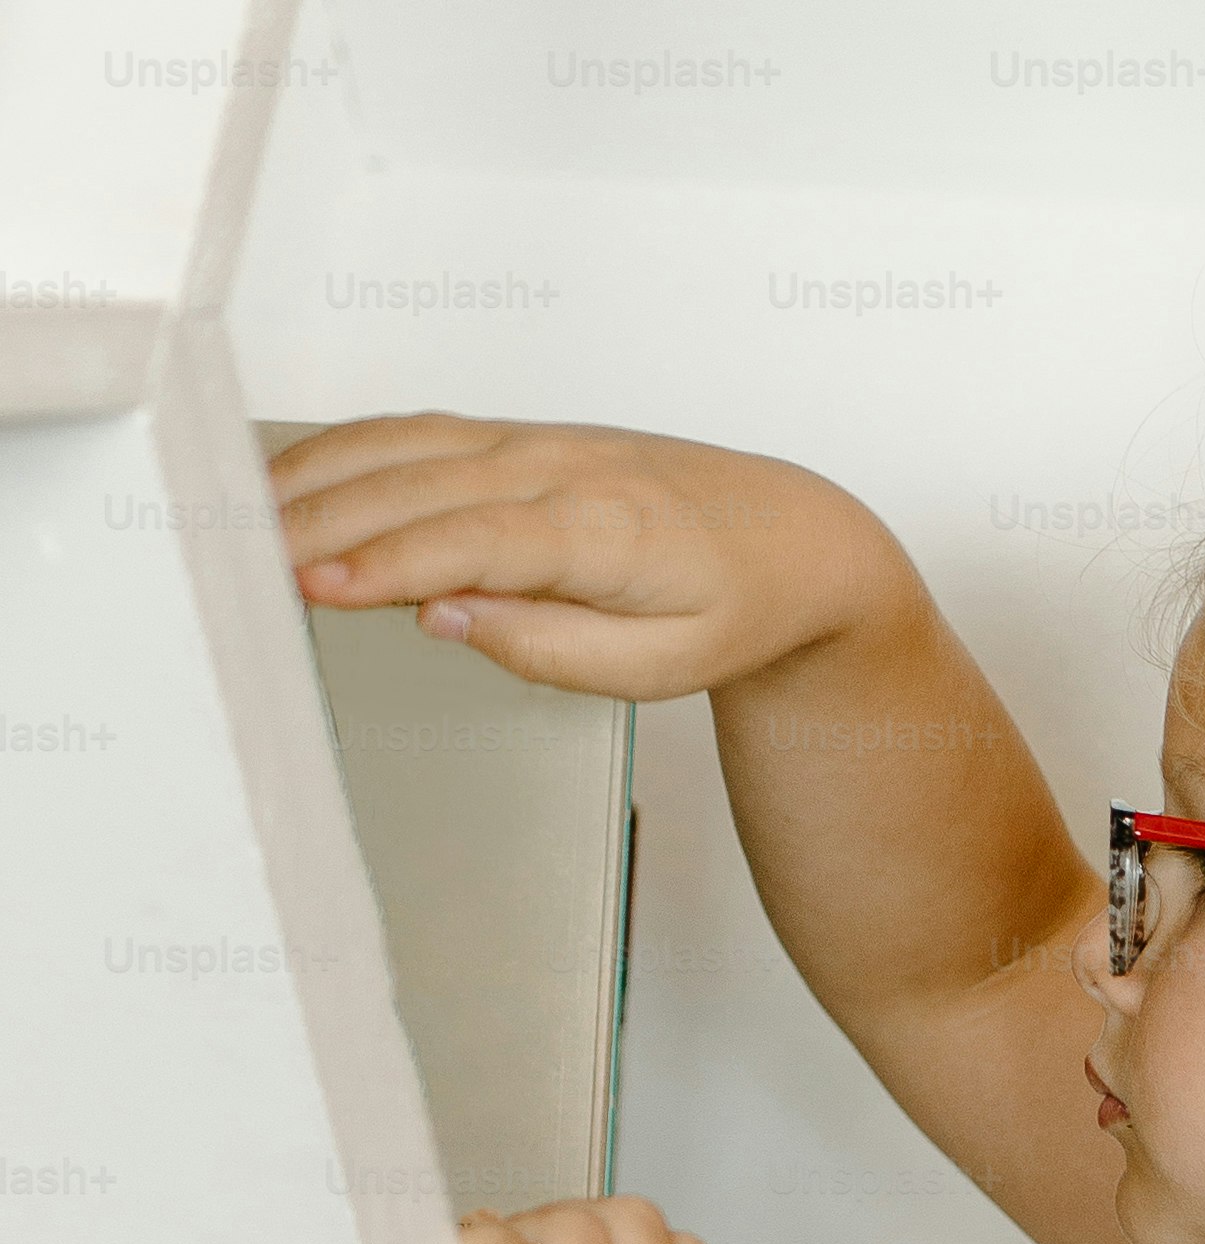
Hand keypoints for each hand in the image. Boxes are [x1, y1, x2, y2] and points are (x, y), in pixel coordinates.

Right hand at [271, 414, 915, 704]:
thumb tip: (447, 617)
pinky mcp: (515, 436)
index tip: (312, 587)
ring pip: (400, 449)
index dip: (384, 564)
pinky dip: (343, 451)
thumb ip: (555, 649)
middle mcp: (559, 469)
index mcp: (602, 529)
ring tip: (234, 524)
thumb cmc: (735, 605)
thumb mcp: (667, 665)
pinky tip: (292, 480)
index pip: (471, 542)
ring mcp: (532, 442)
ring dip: (312, 482)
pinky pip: (413, 433)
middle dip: (316, 524)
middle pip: (414, 489)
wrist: (789, 538)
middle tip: (232, 564)